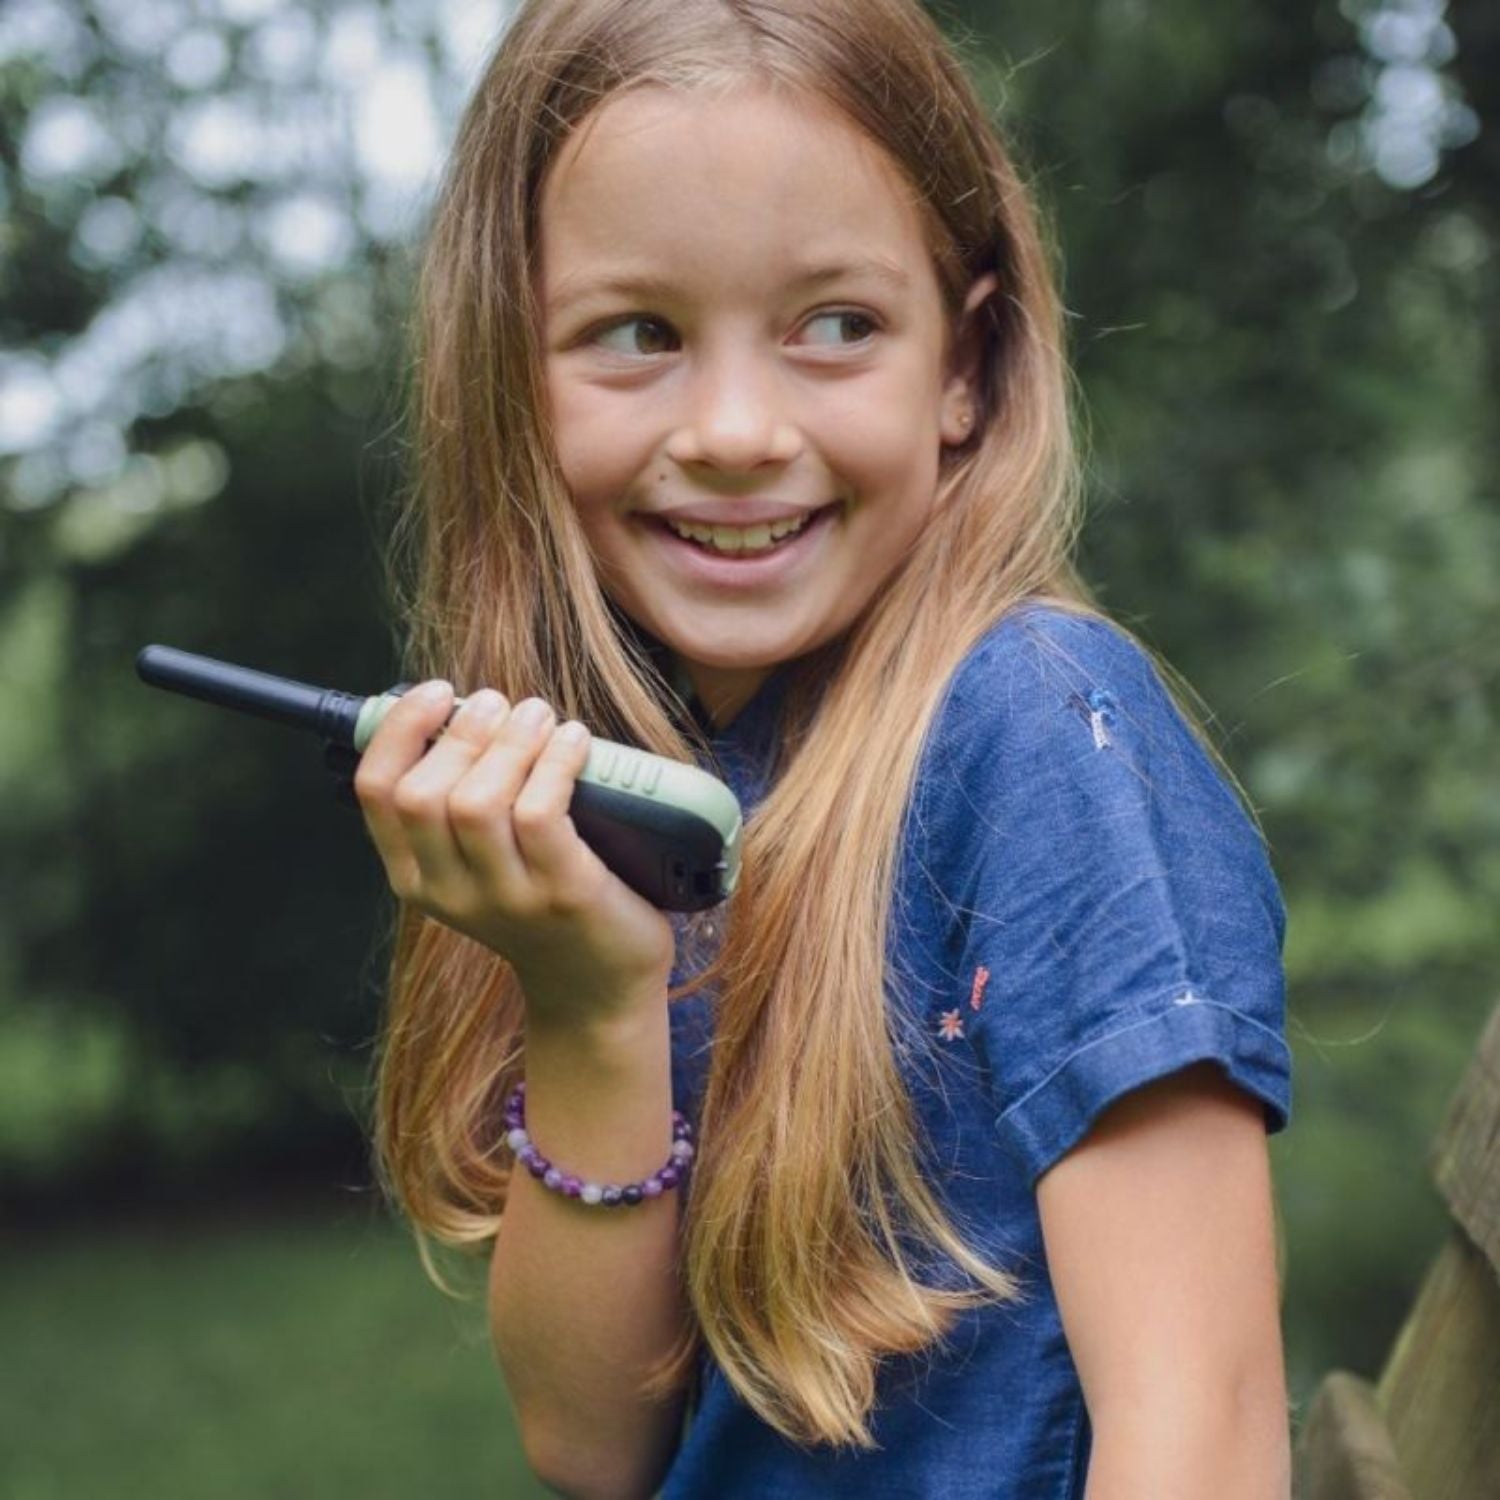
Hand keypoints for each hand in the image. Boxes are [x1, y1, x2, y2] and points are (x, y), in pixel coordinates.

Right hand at [353, 681, 676, 1027]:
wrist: (598, 986)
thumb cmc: (545, 901)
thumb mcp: (484, 861)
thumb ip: (463, 799)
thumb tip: (466, 710)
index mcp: (417, 877)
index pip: (377, 793)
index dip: (398, 730)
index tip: (435, 692)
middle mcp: (450, 893)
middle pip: (423, 794)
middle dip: (461, 732)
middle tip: (499, 703)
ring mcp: (505, 899)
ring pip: (477, 802)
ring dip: (509, 742)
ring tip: (537, 716)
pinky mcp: (561, 895)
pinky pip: (540, 814)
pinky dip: (554, 764)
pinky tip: (574, 742)